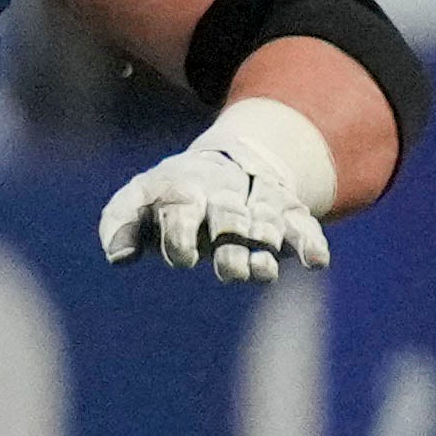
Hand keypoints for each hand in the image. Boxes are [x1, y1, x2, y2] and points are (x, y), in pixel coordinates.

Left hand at [100, 112, 331, 284]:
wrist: (223, 161)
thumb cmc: (169, 193)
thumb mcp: (137, 200)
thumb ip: (119, 225)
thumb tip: (118, 258)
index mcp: (183, 190)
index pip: (181, 212)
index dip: (181, 236)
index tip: (184, 259)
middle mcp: (222, 196)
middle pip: (227, 220)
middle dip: (229, 247)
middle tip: (230, 272)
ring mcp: (254, 203)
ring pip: (264, 225)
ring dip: (265, 249)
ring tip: (263, 273)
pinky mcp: (285, 210)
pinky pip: (301, 223)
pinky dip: (309, 240)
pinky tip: (317, 262)